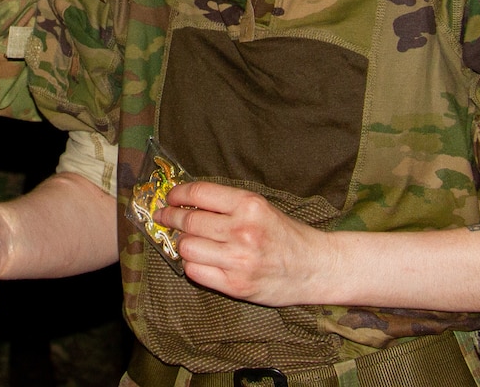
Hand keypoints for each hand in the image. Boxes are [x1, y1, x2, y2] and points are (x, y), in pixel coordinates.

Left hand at [154, 181, 324, 307]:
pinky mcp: (235, 285)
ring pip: (187, 247)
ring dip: (183, 244)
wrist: (315, 268)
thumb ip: (227, 205)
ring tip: (188, 241)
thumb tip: (187, 200)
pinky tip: (199, 260)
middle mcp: (242, 231)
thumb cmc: (286, 235)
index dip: (178, 194)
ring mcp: (238, 260)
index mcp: (249, 205)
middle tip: (164, 217)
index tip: (170, 197)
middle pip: (189, 221)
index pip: (199, 193)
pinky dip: (192, 264)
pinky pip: (195, 272)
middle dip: (170, 217)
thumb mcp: (261, 208)